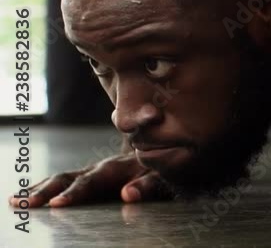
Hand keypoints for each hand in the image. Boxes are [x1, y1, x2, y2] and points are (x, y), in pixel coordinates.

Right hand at [7, 154, 171, 208]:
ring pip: (62, 178)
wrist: (170, 148)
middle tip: (26, 204)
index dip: (74, 193)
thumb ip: (147, 185)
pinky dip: (46, 187)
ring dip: (39, 189)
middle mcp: (101, 167)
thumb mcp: (164, 177)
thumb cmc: (167, 167)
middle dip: (46, 192)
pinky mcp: (92, 175)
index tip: (57, 204)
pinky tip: (30, 196)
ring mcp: (94, 170)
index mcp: (117, 167)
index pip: (91, 181)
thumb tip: (127, 195)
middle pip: (69, 178)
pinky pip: (65, 180)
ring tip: (17, 201)